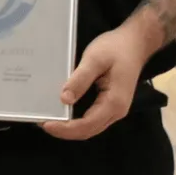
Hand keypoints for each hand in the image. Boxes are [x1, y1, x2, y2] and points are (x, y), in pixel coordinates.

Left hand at [41, 25, 151, 140]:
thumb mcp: (95, 59)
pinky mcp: (110, 103)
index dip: (65, 128)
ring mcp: (114, 109)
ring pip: (90, 127)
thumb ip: (80, 79)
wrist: (135, 43)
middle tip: (41, 122)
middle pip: (88, 130)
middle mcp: (116, 112)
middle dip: (64, 130)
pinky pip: (92, 118)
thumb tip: (64, 99)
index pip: (87, 125)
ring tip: (48, 118)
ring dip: (70, 127)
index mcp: (114, 103)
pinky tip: (63, 111)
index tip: (45, 124)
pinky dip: (76, 120)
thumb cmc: (115, 48)